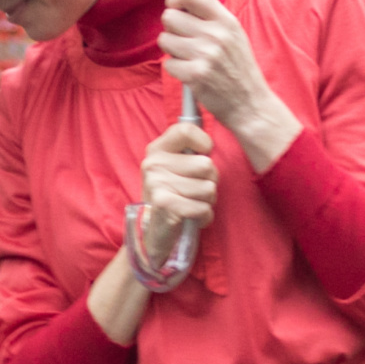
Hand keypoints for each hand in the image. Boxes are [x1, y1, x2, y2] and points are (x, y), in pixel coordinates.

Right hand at [136, 119, 215, 257]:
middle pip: (206, 164)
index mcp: (157, 149)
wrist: (154, 233)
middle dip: (210, 182)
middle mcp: (153, 163)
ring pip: (208, 188)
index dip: (204, 143)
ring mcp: (156, 183)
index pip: (185, 130)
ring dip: (207, 202)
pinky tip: (192, 218)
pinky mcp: (164, 204)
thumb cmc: (173, 197)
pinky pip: (203, 208)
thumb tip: (211, 142)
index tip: (203, 156)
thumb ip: (190, 152)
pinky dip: (204, 217)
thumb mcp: (175, 169)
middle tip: (196, 192)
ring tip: (192, 205)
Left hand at [159, 0, 301, 170]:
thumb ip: (213, 5)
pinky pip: (168, 63)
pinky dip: (176, 69)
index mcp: (226, 20)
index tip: (174, 5)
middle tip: (184, 39)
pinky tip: (190, 74)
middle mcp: (216, 35)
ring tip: (188, 57)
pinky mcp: (195, 75)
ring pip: (165, 40)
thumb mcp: (233, 32)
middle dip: (172, 28)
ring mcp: (205, 55)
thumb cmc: (239, 67)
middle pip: (170, 17)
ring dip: (172, 50)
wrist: (250, 103)